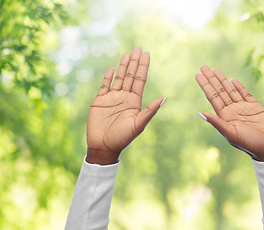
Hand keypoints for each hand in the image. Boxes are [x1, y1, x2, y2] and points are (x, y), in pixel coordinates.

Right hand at [86, 47, 165, 164]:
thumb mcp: (138, 124)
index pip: (140, 80)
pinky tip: (112, 69)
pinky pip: (104, 86)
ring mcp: (112, 98)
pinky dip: (108, 77)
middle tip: (138, 48)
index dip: (143, 67)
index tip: (147, 54)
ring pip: (118, 78)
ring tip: (128, 53)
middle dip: (134, 62)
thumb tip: (164, 98)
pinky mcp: (100, 101)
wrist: (104, 146)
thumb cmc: (123, 138)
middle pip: (130, 76)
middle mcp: (124, 97)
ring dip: (123, 66)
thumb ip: (150, 110)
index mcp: (134, 102)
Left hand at [195, 66, 263, 161]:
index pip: (213, 97)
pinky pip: (245, 93)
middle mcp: (232, 110)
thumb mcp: (231, 134)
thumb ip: (217, 122)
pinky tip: (232, 80)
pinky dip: (239, 86)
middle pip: (219, 91)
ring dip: (222, 80)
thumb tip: (200, 113)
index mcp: (225, 116)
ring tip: (214, 70)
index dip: (205, 85)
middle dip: (211, 79)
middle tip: (203, 67)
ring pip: (231, 90)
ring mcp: (244, 107)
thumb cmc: (249, 144)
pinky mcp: (256, 106)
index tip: (197, 75)